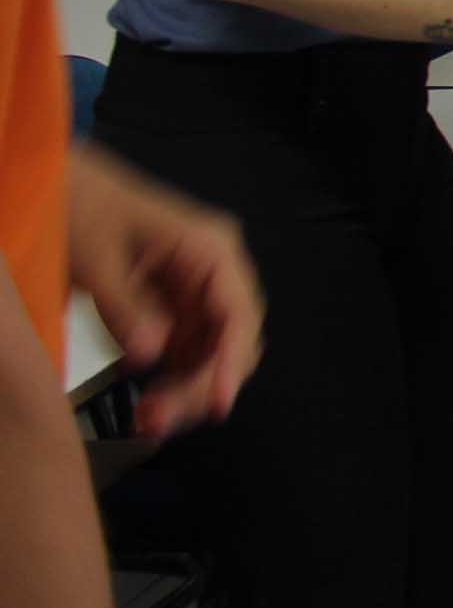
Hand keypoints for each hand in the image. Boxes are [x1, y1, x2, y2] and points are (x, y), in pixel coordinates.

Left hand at [67, 147, 261, 437]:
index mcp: (210, 249)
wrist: (60, 188)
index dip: (232, 360)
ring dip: (187, 391)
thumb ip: (124, 305)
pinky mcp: (172, 311)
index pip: (238, 312)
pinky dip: (170, 384)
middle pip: (232, 340)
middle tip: (156, 420)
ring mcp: (195, 294)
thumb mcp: (95, 255)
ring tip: (147, 420)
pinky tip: (145, 405)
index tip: (218, 403)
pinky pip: (185, 356)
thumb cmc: (81, 206)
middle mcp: (214, 273)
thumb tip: (151, 354)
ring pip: (212, 355)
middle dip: (202, 385)